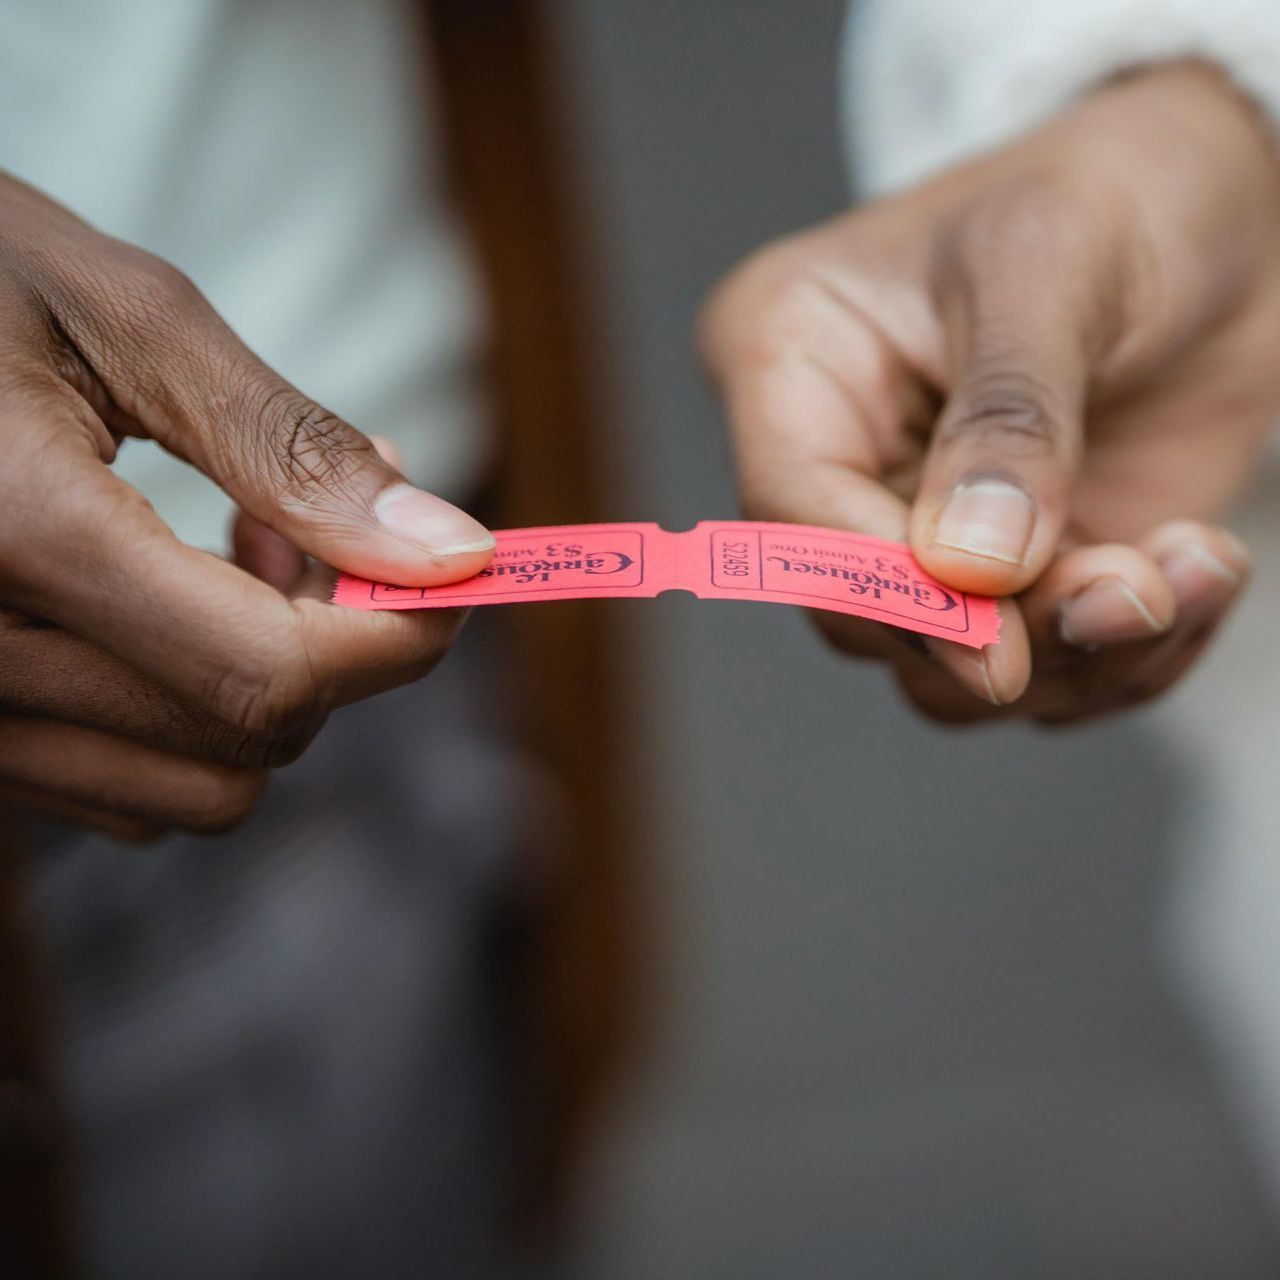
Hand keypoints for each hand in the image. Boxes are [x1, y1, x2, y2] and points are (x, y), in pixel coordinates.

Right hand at [0, 173, 492, 837]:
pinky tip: (176, 602)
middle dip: (333, 642)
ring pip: (200, 787)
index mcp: (15, 534)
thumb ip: (294, 451)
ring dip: (267, 684)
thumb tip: (450, 552)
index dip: (397, 637)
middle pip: (250, 737)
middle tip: (324, 523)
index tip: (455, 573)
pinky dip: (194, 710)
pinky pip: (134, 787)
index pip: (268, 672)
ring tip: (244, 549)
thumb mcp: (133, 321)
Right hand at [702, 61, 1279, 723]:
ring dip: (1075, 656)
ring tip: (1190, 569)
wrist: (1227, 210)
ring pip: (945, 669)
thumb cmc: (1116, 186)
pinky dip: (1125, 656)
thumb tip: (970, 568)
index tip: (994, 648)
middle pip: (862, 611)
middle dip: (1002, 632)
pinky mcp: (1010, 579)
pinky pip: (1036, 672)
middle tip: (1131, 589)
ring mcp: (924, 529)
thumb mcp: (1053, 263)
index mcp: (793, 359)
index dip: (884, 591)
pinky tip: (1198, 572)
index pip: (791, 512)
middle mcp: (841, 459)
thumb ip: (1010, 419)